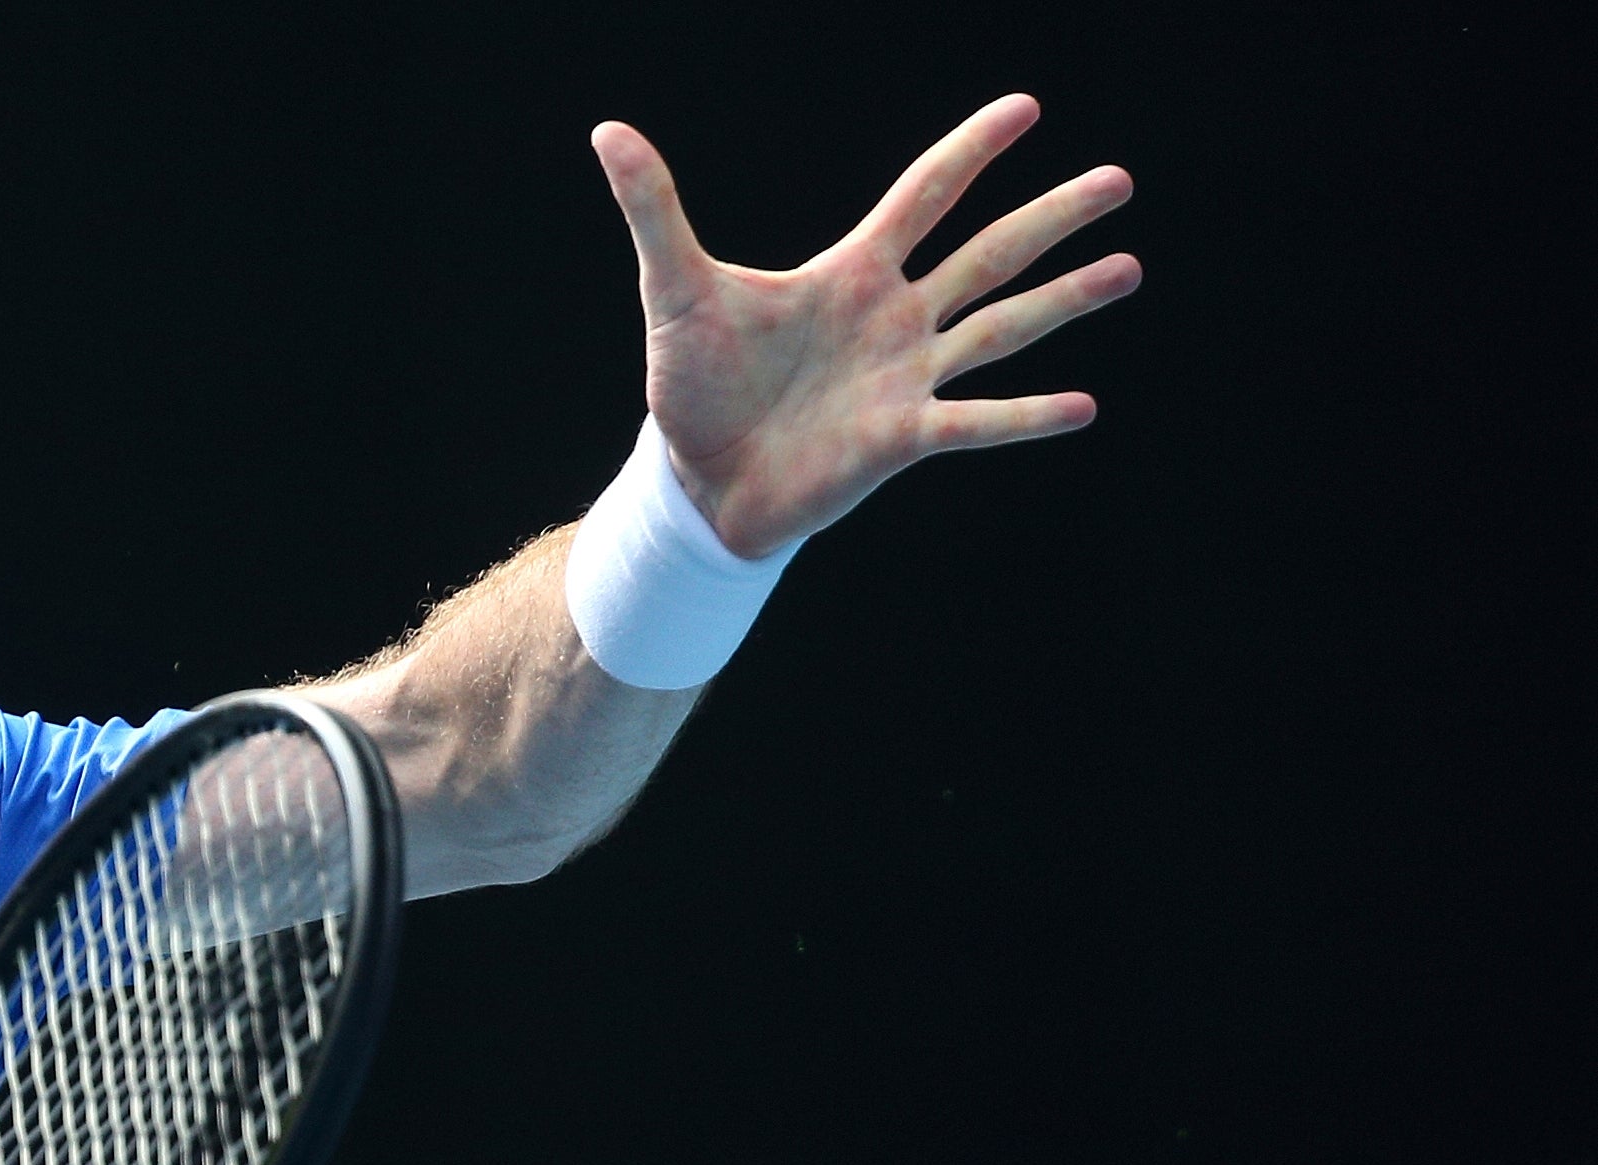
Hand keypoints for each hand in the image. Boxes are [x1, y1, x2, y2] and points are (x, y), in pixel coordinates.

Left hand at [592, 94, 1139, 558]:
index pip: (924, 195)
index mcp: (852, 272)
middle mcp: (894, 319)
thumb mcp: (675, 289)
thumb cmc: (691, 386)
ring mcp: (907, 378)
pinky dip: (1025, 417)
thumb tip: (607, 132)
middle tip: (1120, 179)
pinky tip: (1084, 405)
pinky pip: (976, 422)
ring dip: (1065, 300)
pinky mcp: (902, 438)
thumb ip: (654, 210)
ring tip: (1129, 268)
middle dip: (1052, 217)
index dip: (972, 151)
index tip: (1026, 107)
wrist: (694, 483)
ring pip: (1001, 328)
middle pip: (989, 253)